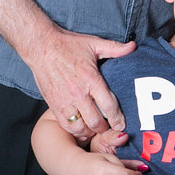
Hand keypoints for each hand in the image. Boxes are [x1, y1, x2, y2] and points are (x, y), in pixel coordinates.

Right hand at [30, 26, 135, 140]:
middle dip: (105, 128)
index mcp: (91, 79)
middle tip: (110, 127)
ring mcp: (64, 101)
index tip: (122, 124)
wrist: (41, 47)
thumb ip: (115, 48)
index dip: (118, 118)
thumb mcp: (94, 43)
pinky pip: (65, 124)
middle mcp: (78, 93)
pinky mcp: (53, 104)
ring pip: (80, 127)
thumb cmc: (68, 44)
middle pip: (96, 121)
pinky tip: (81, 128)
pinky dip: (75, 130)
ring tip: (96, 128)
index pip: (109, 105)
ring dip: (90, 131)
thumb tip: (133, 46)